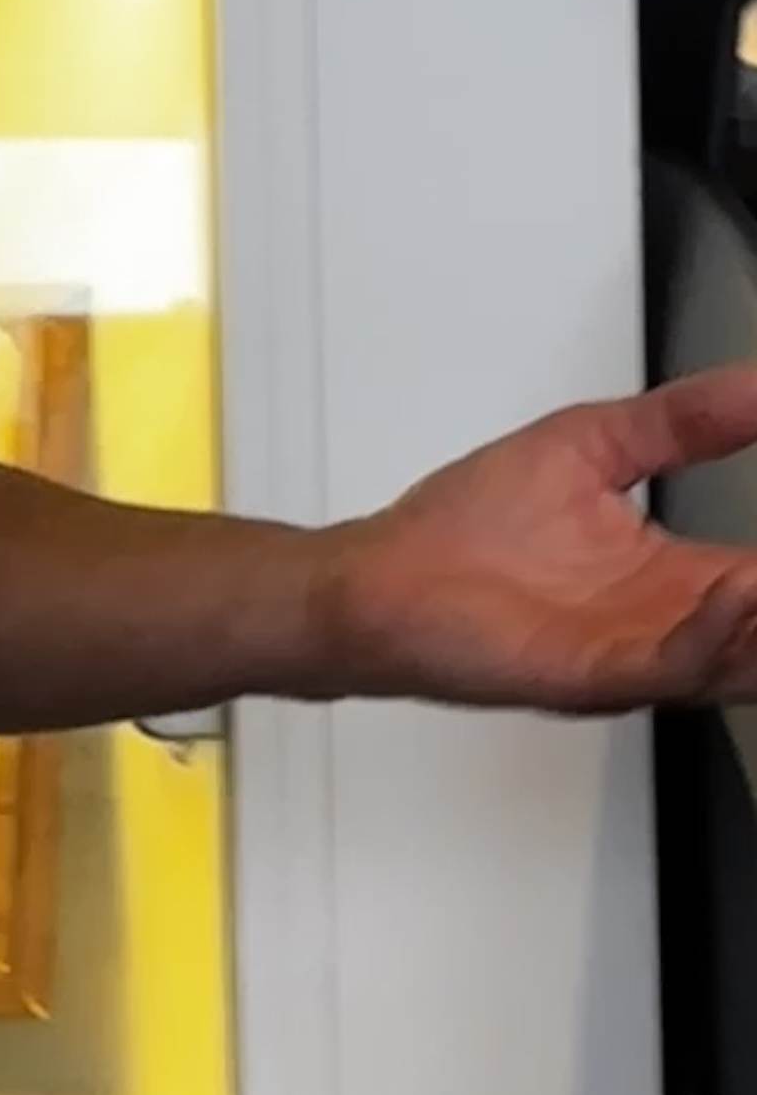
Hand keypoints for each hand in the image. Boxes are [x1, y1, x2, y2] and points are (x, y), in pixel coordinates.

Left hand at [312, 365, 756, 713]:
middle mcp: (675, 630)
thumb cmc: (469, 526)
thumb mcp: (596, 445)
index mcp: (684, 582)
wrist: (375, 580)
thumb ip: (685, 419)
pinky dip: (717, 630)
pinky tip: (745, 588)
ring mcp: (637, 658)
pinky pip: (671, 662)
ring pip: (748, 657)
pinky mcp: (588, 676)